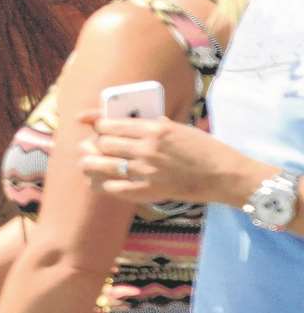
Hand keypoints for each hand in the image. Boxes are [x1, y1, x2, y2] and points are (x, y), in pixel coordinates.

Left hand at [76, 110, 257, 207]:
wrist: (224, 175)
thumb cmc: (205, 149)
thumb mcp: (179, 128)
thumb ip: (153, 124)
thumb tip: (128, 121)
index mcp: (154, 129)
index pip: (110, 124)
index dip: (97, 124)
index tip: (94, 126)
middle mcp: (146, 149)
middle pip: (102, 144)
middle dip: (93, 144)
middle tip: (90, 146)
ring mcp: (146, 171)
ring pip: (100, 165)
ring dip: (90, 163)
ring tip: (87, 163)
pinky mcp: (148, 191)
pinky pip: (112, 188)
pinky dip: (101, 184)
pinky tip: (98, 182)